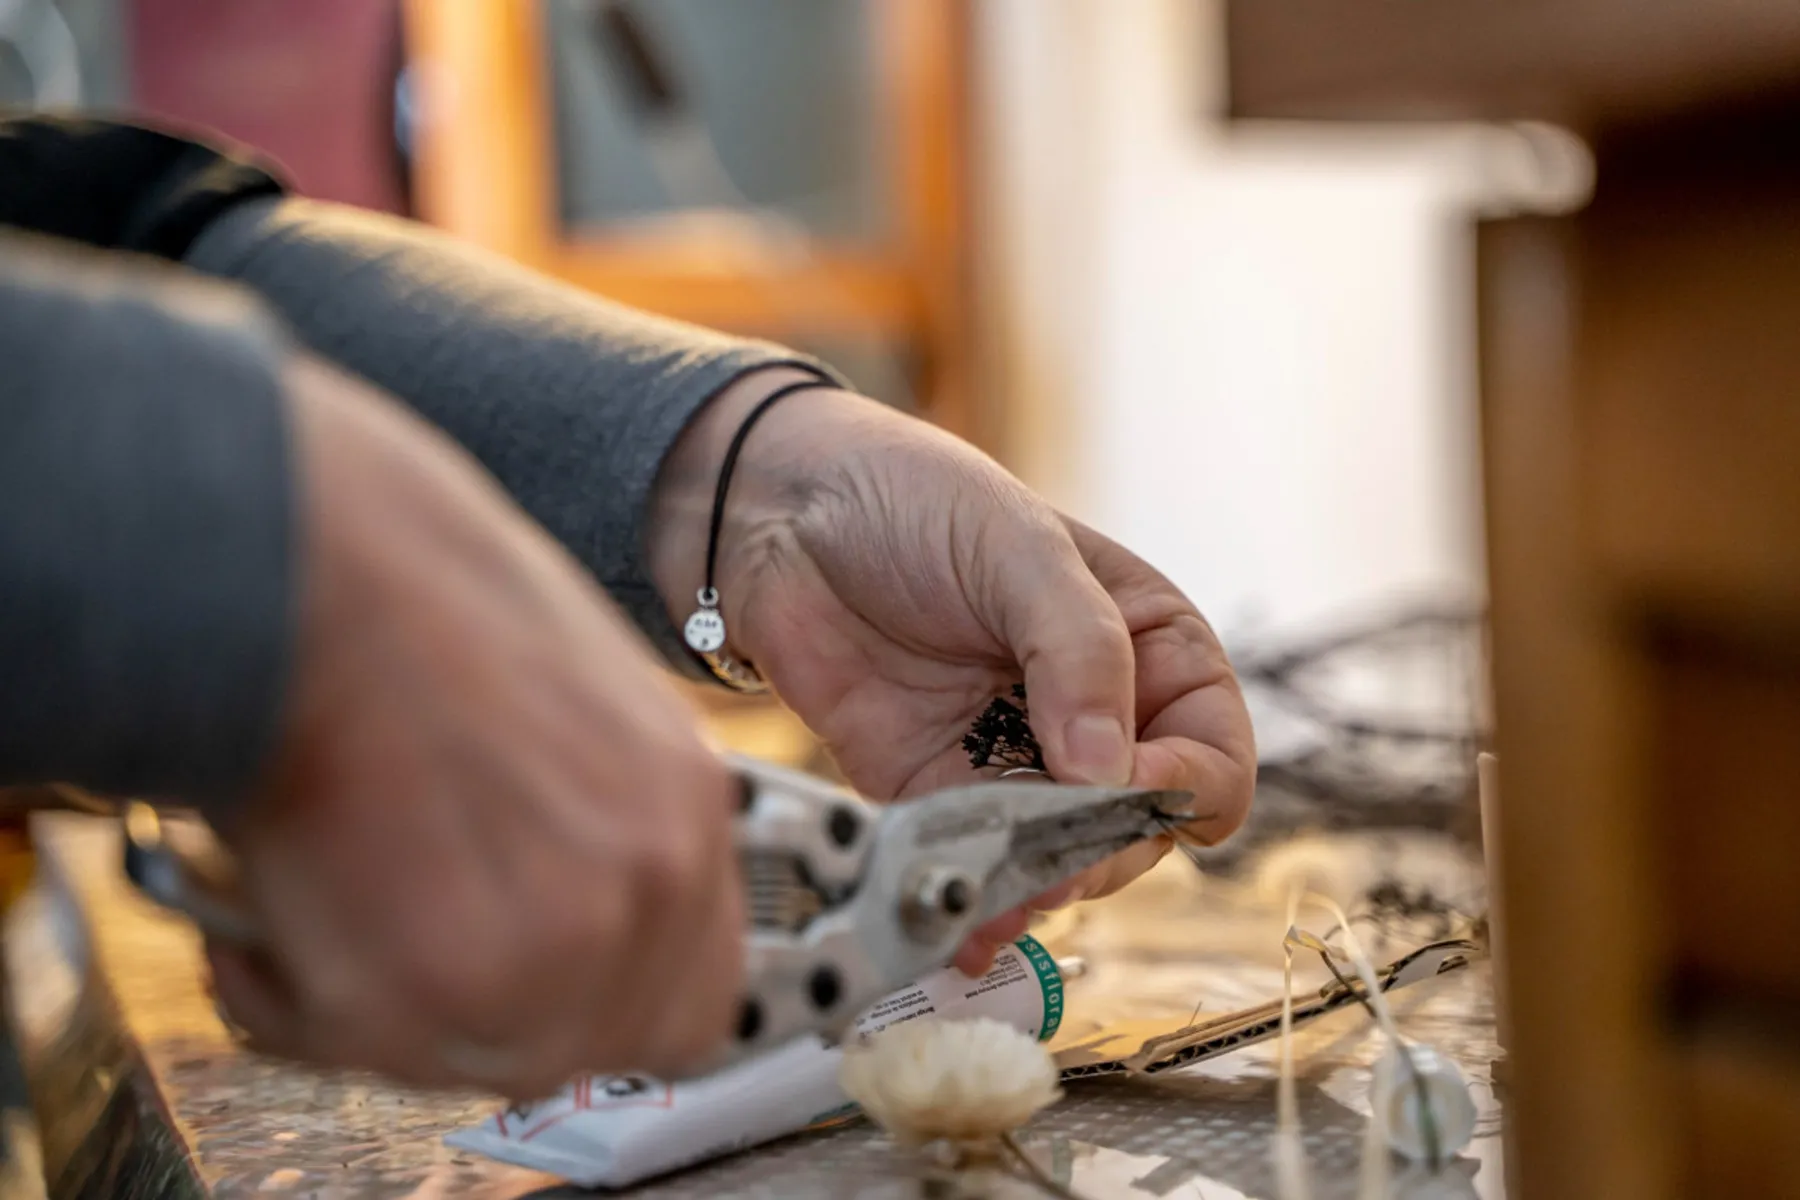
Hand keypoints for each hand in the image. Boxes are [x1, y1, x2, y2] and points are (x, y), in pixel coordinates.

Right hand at [206, 356, 743, 1098]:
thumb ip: (610, 821)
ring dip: (398, 1007)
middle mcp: (643, 888)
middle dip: (502, 1013)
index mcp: (687, 811)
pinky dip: (298, 997)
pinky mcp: (428, 987)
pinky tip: (277, 904)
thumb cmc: (419, 602)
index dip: (613, 1003)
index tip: (547, 986)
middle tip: (415, 948)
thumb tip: (572, 898)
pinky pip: (362, 1051)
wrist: (316, 566)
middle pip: (593, 1044)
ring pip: (476, 1059)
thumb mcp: (587, 704)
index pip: (698, 999)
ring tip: (333, 903)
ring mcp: (550, 948)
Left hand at [650, 374, 1255, 973]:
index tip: (1126, 787)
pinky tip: (962, 924)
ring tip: (1002, 896)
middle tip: (1052, 850)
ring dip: (1036, 886)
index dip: (1183, 785)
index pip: (1213, 753)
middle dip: (1101, 848)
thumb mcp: (1021, 549)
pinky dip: (971, 901)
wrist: (783, 512)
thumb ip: (1079, 652)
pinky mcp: (934, 793)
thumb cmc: (919, 501)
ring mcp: (1014, 759)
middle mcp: (1095, 717)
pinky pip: (971, 865)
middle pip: (1139, 827)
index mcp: (1149, 650)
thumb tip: (1112, 775)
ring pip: (1057, 860)